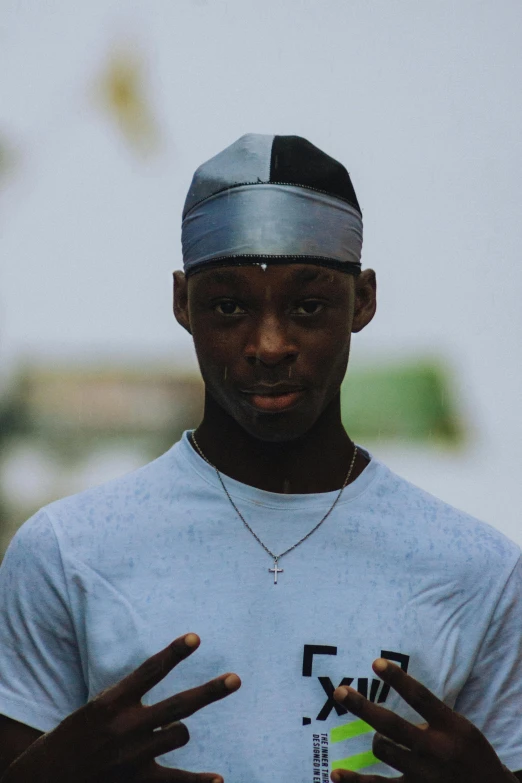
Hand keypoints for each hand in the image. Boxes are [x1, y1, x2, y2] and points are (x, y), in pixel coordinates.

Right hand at [1, 633, 239, 782]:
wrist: (44, 780)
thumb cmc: (72, 739)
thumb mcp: (94, 709)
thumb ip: (127, 699)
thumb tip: (166, 692)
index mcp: (111, 702)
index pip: (150, 671)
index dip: (174, 653)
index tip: (196, 638)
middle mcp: (124, 726)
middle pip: (179, 705)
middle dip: (210, 692)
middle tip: (236, 680)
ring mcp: (132, 756)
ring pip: (178, 734)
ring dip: (179, 731)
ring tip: (168, 732)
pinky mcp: (135, 782)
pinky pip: (175, 780)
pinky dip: (198, 782)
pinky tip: (219, 779)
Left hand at [331, 658, 516, 782]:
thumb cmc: (472, 754)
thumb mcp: (461, 728)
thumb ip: (433, 715)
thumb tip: (399, 696)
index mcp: (450, 727)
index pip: (420, 697)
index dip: (397, 678)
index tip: (375, 663)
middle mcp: (434, 750)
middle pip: (391, 724)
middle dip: (362, 707)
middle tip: (340, 692)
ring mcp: (422, 775)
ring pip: (383, 749)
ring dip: (377, 740)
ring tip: (381, 738)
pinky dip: (355, 781)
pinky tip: (335, 773)